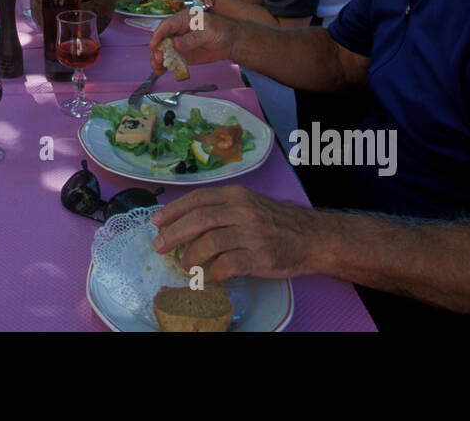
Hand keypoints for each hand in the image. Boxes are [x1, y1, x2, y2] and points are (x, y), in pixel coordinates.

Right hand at [149, 8, 236, 71]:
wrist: (232, 42)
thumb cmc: (222, 30)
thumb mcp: (208, 31)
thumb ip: (192, 38)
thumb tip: (176, 44)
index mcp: (183, 19)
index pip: (167, 25)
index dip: (158, 35)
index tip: (154, 45)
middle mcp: (178, 31)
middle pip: (161, 40)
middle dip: (157, 50)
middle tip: (159, 59)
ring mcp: (179, 44)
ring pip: (163, 51)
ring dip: (158, 60)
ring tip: (158, 68)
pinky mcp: (183, 55)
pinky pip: (171, 60)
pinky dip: (165, 66)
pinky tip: (162, 71)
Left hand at [151, 186, 319, 281]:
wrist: (313, 237)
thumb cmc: (277, 222)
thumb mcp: (249, 204)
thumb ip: (222, 208)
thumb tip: (184, 220)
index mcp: (237, 195)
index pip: (198, 198)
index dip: (174, 210)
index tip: (157, 222)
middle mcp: (243, 211)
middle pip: (199, 219)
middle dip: (174, 233)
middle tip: (159, 246)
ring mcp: (252, 234)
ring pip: (210, 242)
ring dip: (191, 255)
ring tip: (185, 263)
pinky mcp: (260, 257)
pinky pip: (227, 265)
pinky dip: (213, 272)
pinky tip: (211, 275)